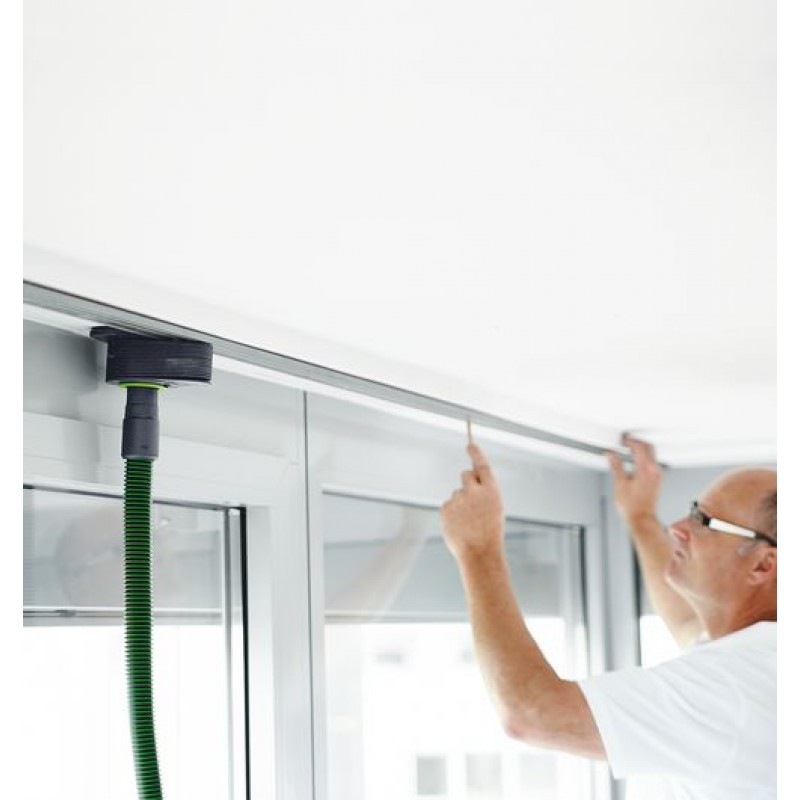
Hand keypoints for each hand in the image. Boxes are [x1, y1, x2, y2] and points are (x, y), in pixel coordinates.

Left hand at [441, 443, 504, 559]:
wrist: (479, 553)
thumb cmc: (490, 532)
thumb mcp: (494, 508)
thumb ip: (482, 493)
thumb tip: (468, 481)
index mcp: (491, 490)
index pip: (482, 465)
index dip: (476, 453)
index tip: (470, 444)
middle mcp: (474, 491)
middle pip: (465, 475)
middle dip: (467, 483)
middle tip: (472, 500)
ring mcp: (458, 500)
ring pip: (457, 494)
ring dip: (461, 504)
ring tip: (468, 522)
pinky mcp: (445, 509)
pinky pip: (448, 505)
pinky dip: (452, 514)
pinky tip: (460, 526)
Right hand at [606, 434, 661, 522]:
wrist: (642, 519)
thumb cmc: (632, 506)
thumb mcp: (620, 484)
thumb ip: (616, 466)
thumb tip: (611, 455)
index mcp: (645, 469)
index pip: (640, 447)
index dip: (630, 441)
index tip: (623, 439)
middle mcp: (654, 471)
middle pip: (649, 448)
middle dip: (637, 442)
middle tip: (626, 441)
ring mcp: (657, 475)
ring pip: (652, 454)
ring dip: (642, 449)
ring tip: (629, 449)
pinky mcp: (657, 480)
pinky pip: (653, 462)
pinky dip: (645, 457)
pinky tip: (636, 461)